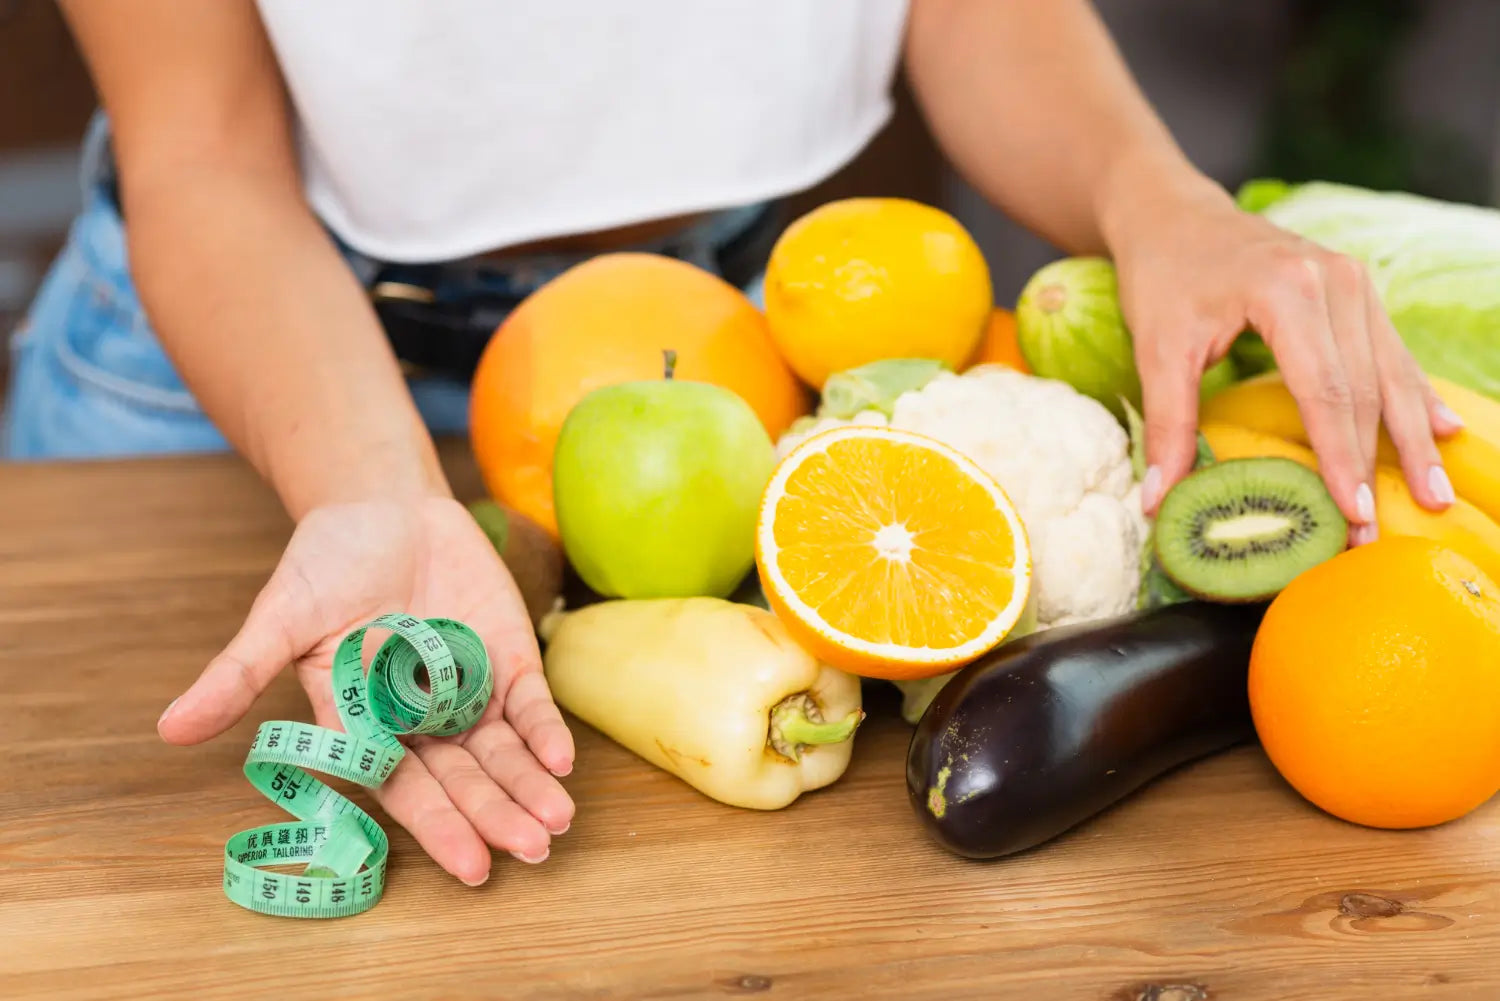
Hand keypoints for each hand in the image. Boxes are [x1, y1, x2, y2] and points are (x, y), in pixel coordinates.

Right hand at [157, 496, 574, 885]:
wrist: (382, 503)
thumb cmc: (324, 561)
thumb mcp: (279, 615)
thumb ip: (238, 673)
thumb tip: (169, 728)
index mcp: (365, 722)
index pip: (404, 786)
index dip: (437, 825)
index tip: (471, 866)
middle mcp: (420, 718)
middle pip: (463, 778)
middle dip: (496, 815)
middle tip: (532, 852)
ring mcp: (467, 690)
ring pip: (503, 752)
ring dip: (530, 787)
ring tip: (556, 825)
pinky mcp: (504, 656)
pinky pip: (529, 703)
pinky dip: (546, 730)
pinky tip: (563, 762)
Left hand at [1103, 163, 1463, 541]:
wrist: (1172, 214)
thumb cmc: (1162, 276)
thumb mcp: (1155, 349)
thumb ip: (1167, 424)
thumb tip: (1158, 501)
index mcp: (1287, 290)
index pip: (1325, 389)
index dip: (1340, 457)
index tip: (1350, 513)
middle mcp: (1334, 280)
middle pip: (1366, 386)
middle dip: (1375, 463)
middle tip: (1377, 531)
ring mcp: (1352, 281)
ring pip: (1390, 371)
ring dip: (1409, 438)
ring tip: (1428, 495)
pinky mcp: (1355, 289)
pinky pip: (1390, 350)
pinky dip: (1414, 394)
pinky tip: (1440, 432)